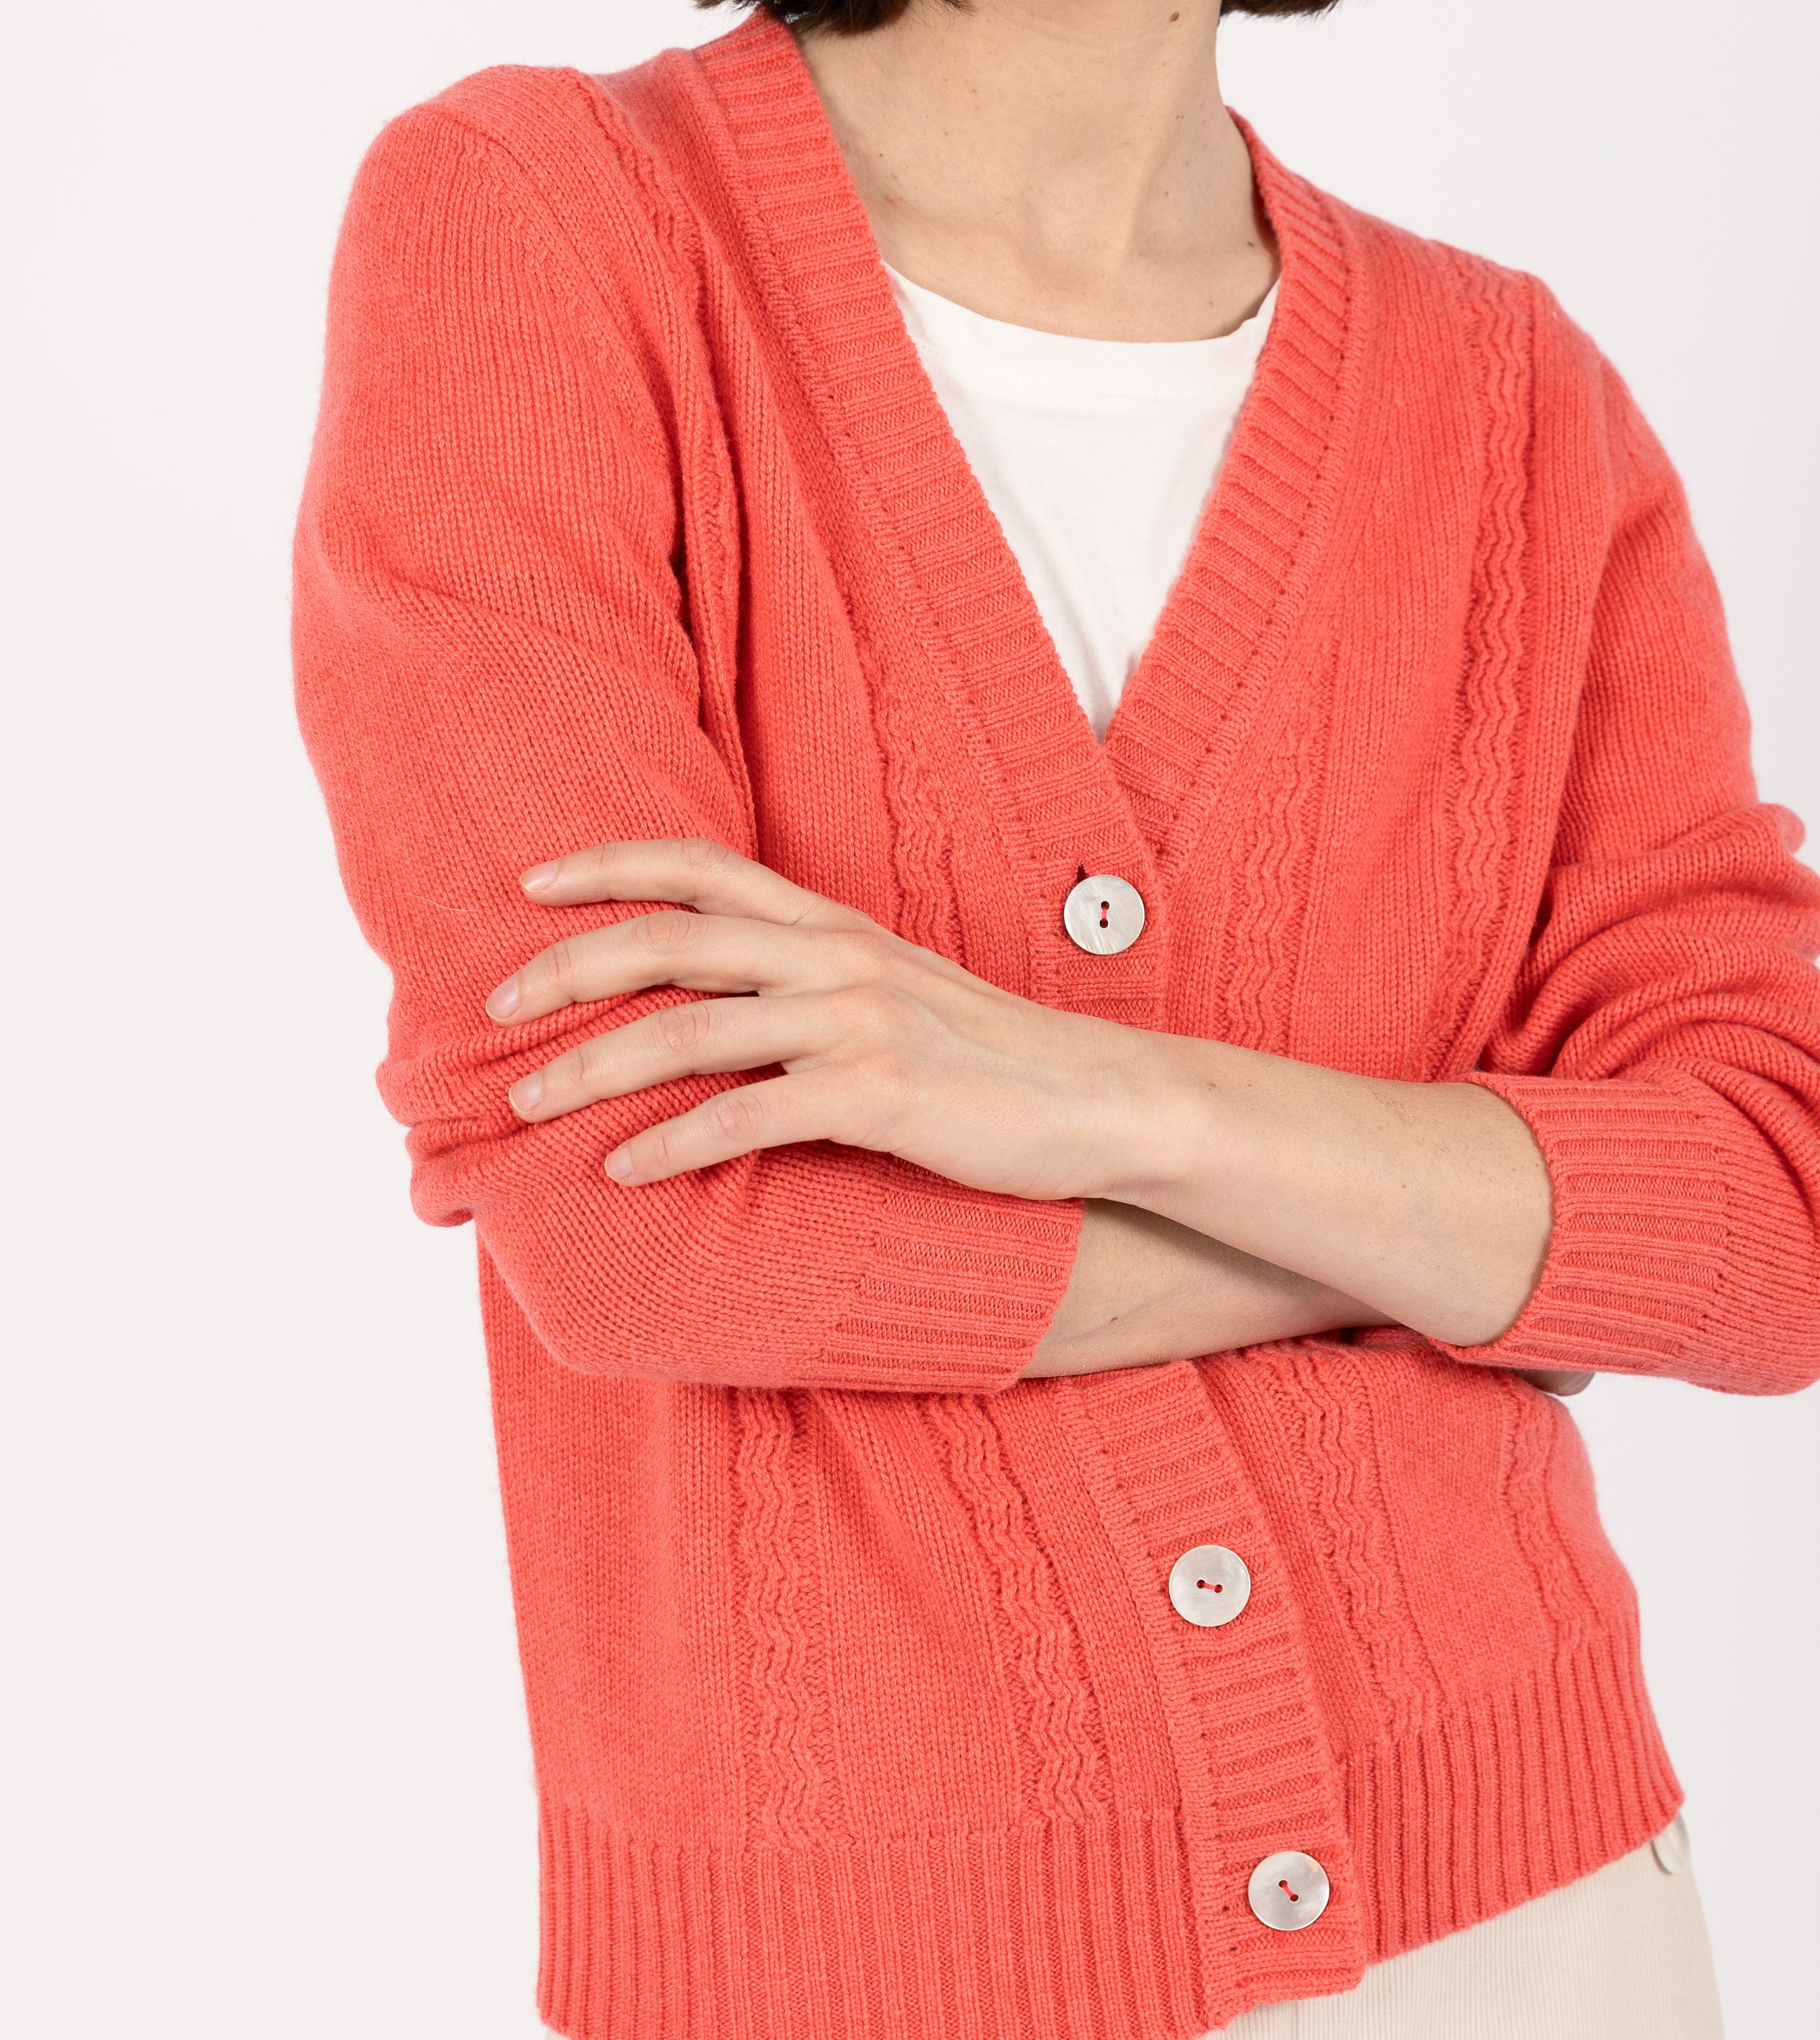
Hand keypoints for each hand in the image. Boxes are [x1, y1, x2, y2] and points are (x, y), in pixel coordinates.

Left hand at [485, 836, 1557, 1352]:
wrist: (1106, 1101)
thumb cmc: (991, 1060)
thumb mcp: (896, 993)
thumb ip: (810, 984)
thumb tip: (718, 1005)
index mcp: (833, 926)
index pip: (699, 867)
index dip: (608, 866)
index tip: (529, 880)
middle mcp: (833, 958)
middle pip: (668, 940)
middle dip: (567, 968)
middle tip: (494, 1004)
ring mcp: (855, 1023)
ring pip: (688, 1029)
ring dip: (592, 1066)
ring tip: (525, 1103)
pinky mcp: (877, 1096)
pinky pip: (749, 1117)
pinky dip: (674, 1145)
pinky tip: (625, 1173)